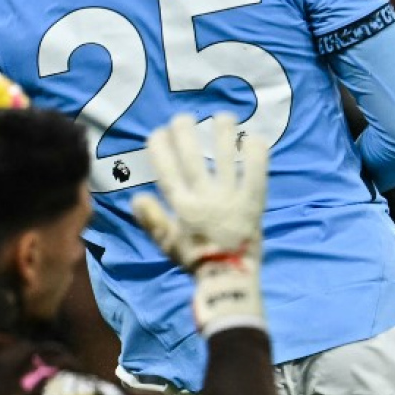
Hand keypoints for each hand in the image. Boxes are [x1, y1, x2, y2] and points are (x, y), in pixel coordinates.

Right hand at [131, 113, 267, 335]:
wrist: (229, 278)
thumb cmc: (196, 260)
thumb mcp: (168, 243)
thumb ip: (153, 220)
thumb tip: (137, 197)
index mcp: (183, 207)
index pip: (167, 171)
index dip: (160, 149)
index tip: (157, 133)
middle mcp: (205, 198)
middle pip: (193, 158)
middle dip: (185, 133)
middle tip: (182, 117)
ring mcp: (231, 198)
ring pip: (225, 158)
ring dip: (222, 135)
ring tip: (221, 116)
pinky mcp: (253, 202)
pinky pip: (257, 173)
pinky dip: (256, 155)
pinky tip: (254, 138)